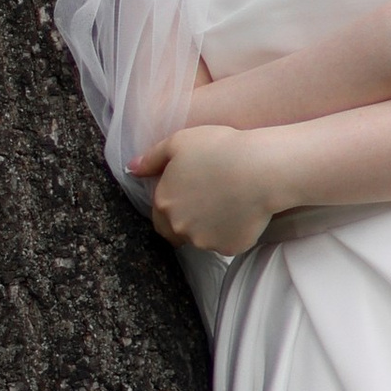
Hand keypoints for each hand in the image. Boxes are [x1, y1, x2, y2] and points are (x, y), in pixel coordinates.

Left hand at [132, 124, 286, 256]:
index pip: (159, 218)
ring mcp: (205, 242)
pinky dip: (232, 232)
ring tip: (229, 202)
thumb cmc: (219, 149)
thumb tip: (131, 169)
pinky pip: (228, 243)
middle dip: (188, 221)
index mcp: (164, 203)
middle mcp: (180, 227)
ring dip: (210, 227)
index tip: (189, 195)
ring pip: (203, 239)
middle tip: (208, 201)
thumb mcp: (179, 143)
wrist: (259, 169)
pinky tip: (243, 211)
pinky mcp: (230, 248)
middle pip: (178, 232)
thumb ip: (151, 159)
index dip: (172, 207)